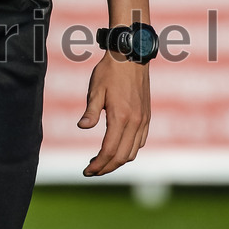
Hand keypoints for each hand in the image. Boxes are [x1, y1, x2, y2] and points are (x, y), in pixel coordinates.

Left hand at [76, 51, 150, 175]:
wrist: (131, 57)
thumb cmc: (109, 71)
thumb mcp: (96, 89)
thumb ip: (91, 111)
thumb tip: (82, 127)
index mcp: (121, 117)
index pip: (109, 150)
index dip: (98, 164)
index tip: (87, 171)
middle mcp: (135, 122)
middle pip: (122, 156)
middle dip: (107, 167)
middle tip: (92, 170)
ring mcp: (143, 120)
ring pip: (133, 152)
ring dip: (118, 161)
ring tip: (102, 161)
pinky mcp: (146, 117)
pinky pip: (140, 141)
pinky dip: (129, 151)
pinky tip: (117, 148)